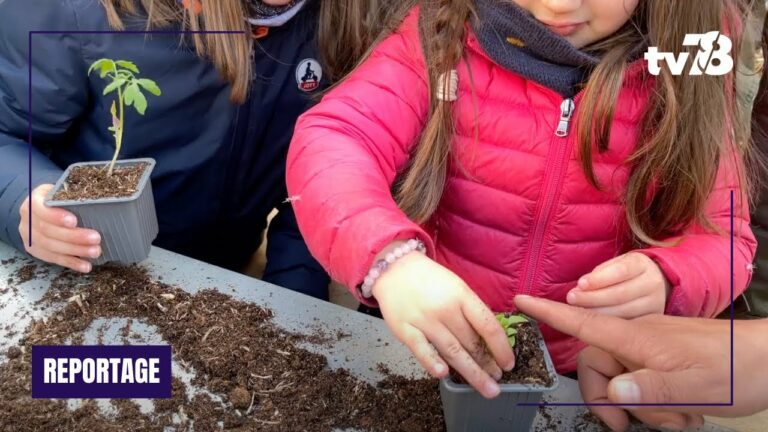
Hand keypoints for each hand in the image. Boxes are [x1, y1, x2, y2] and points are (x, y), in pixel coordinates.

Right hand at [18, 184, 100, 272]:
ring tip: (95, 251)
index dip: (57, 217)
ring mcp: (30, 238)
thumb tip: (98, 198)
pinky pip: (53, 259)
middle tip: (96, 238)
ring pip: (51, 247)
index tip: (74, 221)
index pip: (41, 210)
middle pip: (48, 231)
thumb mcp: (60, 192)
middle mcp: (27, 221)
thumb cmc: (55, 200)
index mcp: (33, 203)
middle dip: (74, 237)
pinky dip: (71, 263)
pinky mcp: (36, 251)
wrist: (38, 211)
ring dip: (75, 251)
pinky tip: (85, 265)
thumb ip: (71, 196)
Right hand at [371, 244, 514, 398]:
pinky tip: (443, 374)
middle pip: (471, 342)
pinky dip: (431, 361)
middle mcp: (445, 309)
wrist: (394, 268)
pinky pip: (421, 349)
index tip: (509, 362)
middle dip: (487, 364)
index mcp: (461, 295)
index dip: (501, 347)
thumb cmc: (429, 279)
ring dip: (471, 372)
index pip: (488, 325)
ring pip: (451, 350)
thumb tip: (489, 338)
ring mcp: (424, 320)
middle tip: (498, 381)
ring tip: (486, 387)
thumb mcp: (456, 286)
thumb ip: (470, 310)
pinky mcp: (405, 329)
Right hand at [515, 295, 767, 430]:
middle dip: (610, 400)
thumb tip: (613, 392)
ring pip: (623, 380)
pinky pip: (643, 382)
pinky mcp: (664, 359)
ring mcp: (651, 349)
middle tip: (630, 426)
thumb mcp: (694, 388)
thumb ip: (651, 390)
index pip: (583, 323)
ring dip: (644, 408)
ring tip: (679, 419)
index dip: (550, 313)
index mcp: (637, 339)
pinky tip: (684, 413)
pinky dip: (658, 404)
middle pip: (598, 366)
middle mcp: (638, 339)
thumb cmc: (734, 370)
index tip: (522, 301)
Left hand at [566, 252, 669, 317]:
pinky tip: (590, 323)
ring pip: (623, 312)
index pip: (621, 270)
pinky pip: (627, 324)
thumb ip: (599, 274)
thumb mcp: (614, 264)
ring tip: (575, 312)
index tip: (580, 284)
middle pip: (621, 294)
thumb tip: (580, 288)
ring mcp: (655, 303)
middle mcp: (652, 283)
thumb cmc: (624, 272)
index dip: (599, 278)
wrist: (652, 282)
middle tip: (571, 299)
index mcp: (641, 264)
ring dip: (596, 313)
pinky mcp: (652, 320)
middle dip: (593, 297)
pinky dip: (607, 324)